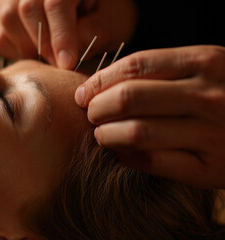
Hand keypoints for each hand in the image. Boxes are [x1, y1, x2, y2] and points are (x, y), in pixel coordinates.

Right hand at [0, 0, 137, 68]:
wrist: (89, 8)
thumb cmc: (103, 13)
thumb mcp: (113, 20)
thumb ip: (97, 31)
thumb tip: (70, 52)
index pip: (56, 2)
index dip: (61, 34)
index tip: (67, 63)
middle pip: (27, 9)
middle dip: (46, 43)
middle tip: (61, 62)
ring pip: (8, 19)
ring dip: (30, 46)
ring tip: (50, 54)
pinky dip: (16, 50)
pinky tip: (36, 49)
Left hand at [75, 45, 224, 187]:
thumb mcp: (205, 69)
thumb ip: (161, 72)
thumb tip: (101, 85)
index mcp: (205, 62)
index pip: (134, 67)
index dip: (100, 81)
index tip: (85, 93)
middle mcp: (208, 97)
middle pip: (129, 99)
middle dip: (97, 108)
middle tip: (91, 114)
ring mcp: (211, 135)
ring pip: (135, 133)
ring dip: (106, 135)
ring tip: (102, 134)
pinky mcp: (209, 170)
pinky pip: (151, 162)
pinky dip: (126, 157)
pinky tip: (122, 152)